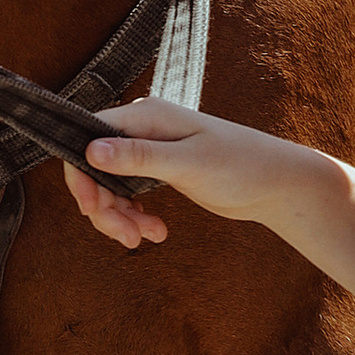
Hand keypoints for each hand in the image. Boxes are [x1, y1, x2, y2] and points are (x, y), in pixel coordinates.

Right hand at [59, 97, 309, 249]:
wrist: (273, 183)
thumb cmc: (237, 165)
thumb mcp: (186, 164)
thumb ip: (138, 158)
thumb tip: (90, 151)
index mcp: (145, 116)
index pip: (89, 136)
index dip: (81, 174)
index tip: (92, 210)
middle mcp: (143, 128)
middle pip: (96, 167)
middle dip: (105, 206)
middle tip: (126, 238)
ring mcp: (151, 150)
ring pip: (112, 185)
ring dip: (120, 216)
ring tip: (143, 239)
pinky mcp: (161, 171)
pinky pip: (130, 194)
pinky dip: (135, 216)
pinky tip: (154, 232)